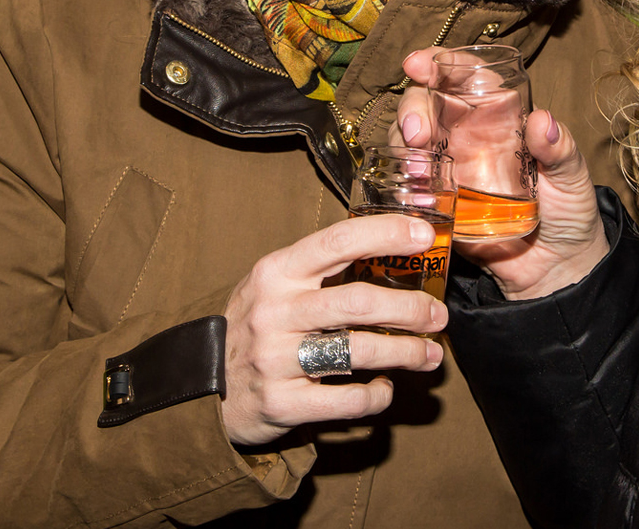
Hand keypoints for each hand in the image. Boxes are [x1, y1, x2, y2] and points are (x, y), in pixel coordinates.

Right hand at [220, 214, 446, 447]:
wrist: (200, 388)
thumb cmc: (253, 327)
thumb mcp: (272, 285)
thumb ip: (319, 268)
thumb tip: (392, 249)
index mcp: (276, 273)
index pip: (337, 242)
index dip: (386, 234)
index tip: (424, 236)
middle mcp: (275, 312)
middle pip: (359, 302)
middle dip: (411, 309)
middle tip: (437, 316)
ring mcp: (276, 360)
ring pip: (360, 351)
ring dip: (406, 352)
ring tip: (429, 354)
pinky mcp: (282, 403)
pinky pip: (348, 400)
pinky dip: (377, 394)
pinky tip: (385, 386)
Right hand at [400, 49, 608, 299]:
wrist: (558, 267)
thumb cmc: (570, 211)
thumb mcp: (573, 176)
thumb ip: (561, 150)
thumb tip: (543, 122)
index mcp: (500, 116)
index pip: (463, 77)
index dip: (437, 63)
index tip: (419, 65)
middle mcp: (468, 136)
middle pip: (425, 105)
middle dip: (412, 110)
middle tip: (418, 135)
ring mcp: (450, 169)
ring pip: (409, 144)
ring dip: (402, 150)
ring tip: (416, 170)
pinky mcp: (440, 205)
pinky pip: (411, 190)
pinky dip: (406, 191)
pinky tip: (418, 200)